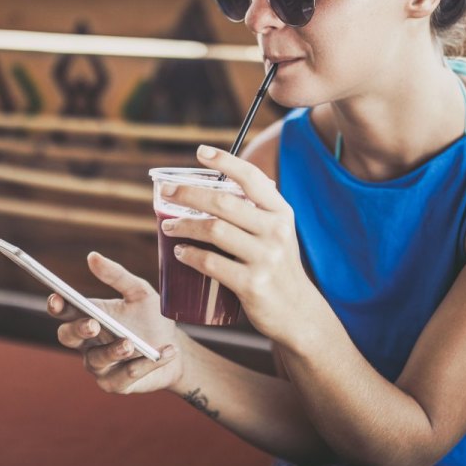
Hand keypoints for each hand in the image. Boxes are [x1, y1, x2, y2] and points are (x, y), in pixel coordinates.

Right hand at [48, 251, 183, 394]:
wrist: (175, 350)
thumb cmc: (152, 319)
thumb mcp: (140, 292)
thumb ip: (117, 276)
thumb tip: (92, 256)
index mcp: (89, 317)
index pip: (64, 311)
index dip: (56, 305)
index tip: (57, 297)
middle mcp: (88, 343)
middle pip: (68, 337)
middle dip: (78, 330)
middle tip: (94, 324)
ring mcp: (100, 366)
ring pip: (95, 360)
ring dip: (113, 351)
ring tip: (131, 343)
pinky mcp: (116, 384)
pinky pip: (123, 377)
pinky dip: (142, 366)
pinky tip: (161, 354)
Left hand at [159, 145, 317, 344]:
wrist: (298, 312)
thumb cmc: (278, 267)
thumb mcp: (278, 233)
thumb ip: (255, 212)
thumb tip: (212, 189)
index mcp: (281, 213)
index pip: (252, 178)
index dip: (225, 161)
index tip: (200, 152)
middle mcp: (276, 231)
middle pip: (224, 202)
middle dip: (188, 193)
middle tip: (166, 193)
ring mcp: (265, 258)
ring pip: (214, 230)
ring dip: (183, 225)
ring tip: (167, 226)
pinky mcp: (252, 285)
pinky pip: (211, 263)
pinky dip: (190, 255)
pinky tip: (180, 253)